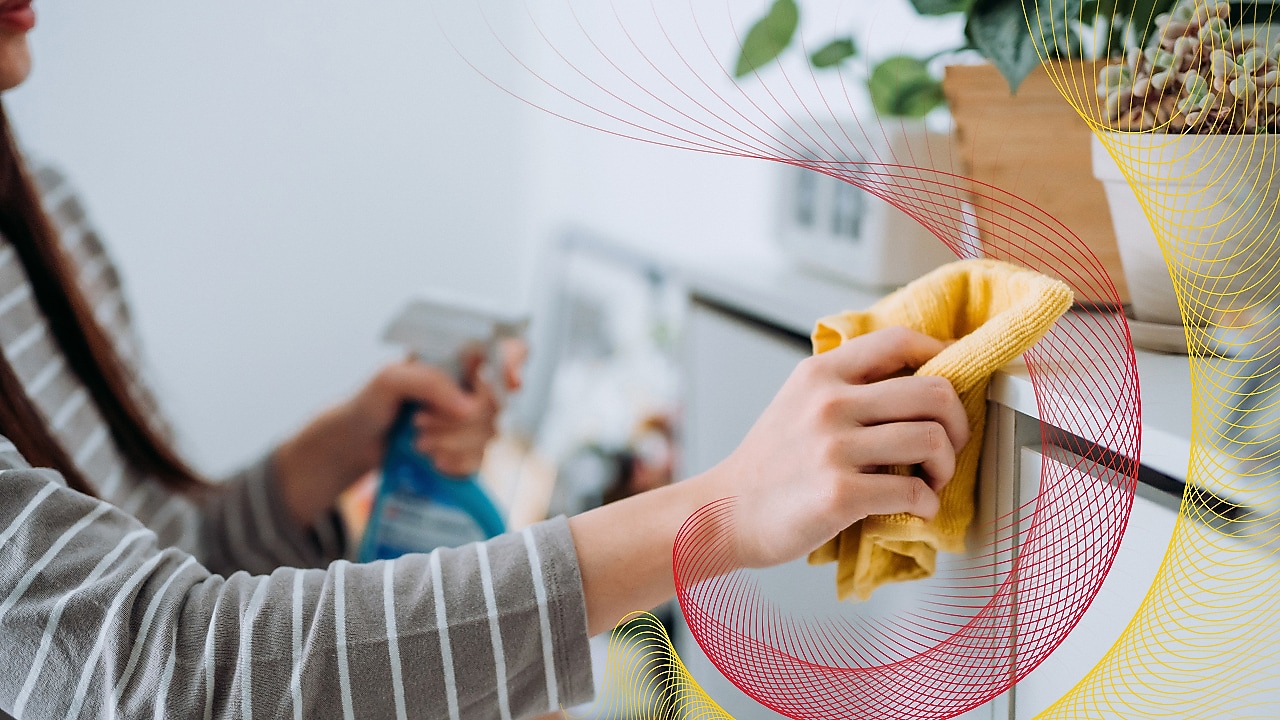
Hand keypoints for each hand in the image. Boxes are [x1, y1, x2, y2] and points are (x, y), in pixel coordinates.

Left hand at [274, 340, 525, 525]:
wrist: (354, 446)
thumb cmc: (367, 404)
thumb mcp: (387, 380)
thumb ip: (427, 380)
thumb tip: (465, 405)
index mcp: (458, 360)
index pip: (507, 349)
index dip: (515, 362)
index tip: (507, 383)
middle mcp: (472, 387)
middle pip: (498, 402)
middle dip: (458, 419)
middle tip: (420, 421)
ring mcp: (473, 422)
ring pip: (489, 435)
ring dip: (450, 442)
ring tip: (418, 440)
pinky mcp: (468, 452)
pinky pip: (480, 461)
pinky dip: (454, 463)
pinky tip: (433, 460)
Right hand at [702, 326, 969, 568]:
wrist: (725, 511)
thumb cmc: (769, 462)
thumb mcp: (798, 401)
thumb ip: (846, 385)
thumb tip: (916, 381)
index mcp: (821, 373)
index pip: (899, 342)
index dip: (942, 357)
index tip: (953, 382)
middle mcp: (828, 403)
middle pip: (934, 392)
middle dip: (957, 423)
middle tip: (950, 444)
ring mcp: (833, 448)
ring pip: (931, 439)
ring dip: (946, 466)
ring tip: (932, 479)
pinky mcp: (839, 493)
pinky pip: (912, 491)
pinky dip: (927, 504)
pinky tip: (916, 508)